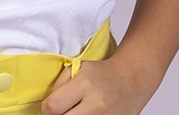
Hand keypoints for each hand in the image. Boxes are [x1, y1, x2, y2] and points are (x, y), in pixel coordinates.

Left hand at [39, 57, 157, 114]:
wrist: (130, 80)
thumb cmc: (100, 74)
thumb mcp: (77, 68)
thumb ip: (59, 85)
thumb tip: (47, 106)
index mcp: (85, 84)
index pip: (53, 107)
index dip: (47, 107)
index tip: (52, 105)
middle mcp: (96, 104)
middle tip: (64, 110)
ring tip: (77, 111)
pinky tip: (86, 114)